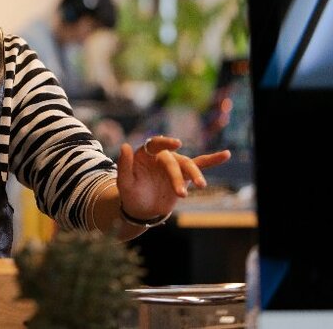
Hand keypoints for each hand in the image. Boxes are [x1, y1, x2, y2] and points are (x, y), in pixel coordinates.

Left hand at [116, 136, 230, 221]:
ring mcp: (174, 164)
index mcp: (145, 154)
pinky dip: (212, 160)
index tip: (177, 143)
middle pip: (173, 162)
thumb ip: (124, 165)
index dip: (165, 142)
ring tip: (201, 185)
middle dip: (177, 177)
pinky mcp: (184, 175)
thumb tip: (125, 145)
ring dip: (195, 174)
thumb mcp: (124, 182)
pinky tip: (226, 154)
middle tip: (181, 194)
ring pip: (187, 165)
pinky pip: (199, 165)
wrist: (142, 209)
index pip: (155, 144)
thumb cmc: (131, 193)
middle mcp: (161, 156)